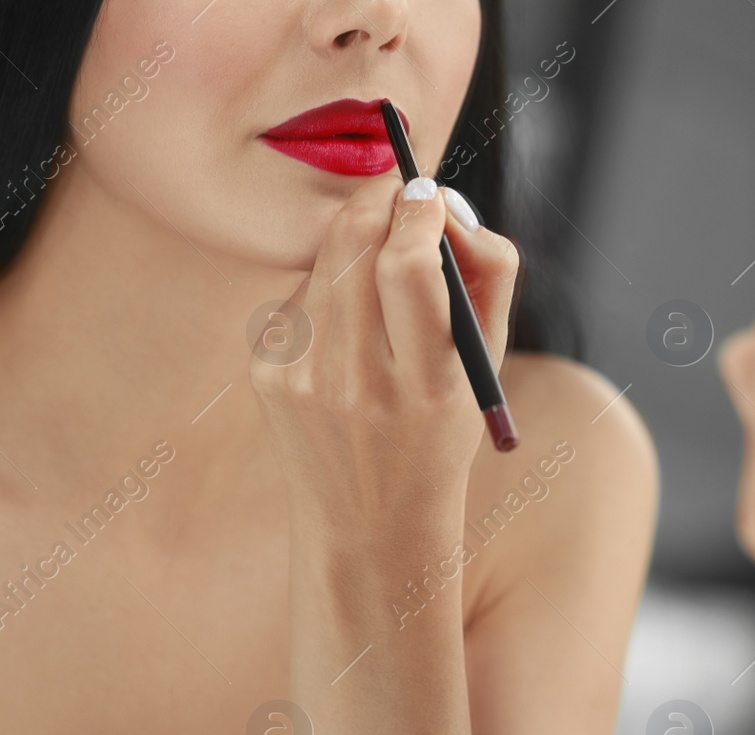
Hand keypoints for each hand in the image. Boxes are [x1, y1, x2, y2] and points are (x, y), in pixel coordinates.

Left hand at [250, 175, 519, 549]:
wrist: (369, 524)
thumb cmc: (439, 432)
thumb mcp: (483, 367)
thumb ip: (488, 274)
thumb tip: (445, 203)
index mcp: (425, 385)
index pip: (408, 266)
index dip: (417, 210)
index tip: (428, 191)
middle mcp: (357, 383)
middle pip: (352, 242)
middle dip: (379, 202)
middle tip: (399, 196)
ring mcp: (302, 379)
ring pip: (323, 259)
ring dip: (355, 244)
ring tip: (380, 279)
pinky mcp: (267, 373)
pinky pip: (299, 294)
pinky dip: (327, 290)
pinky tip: (346, 334)